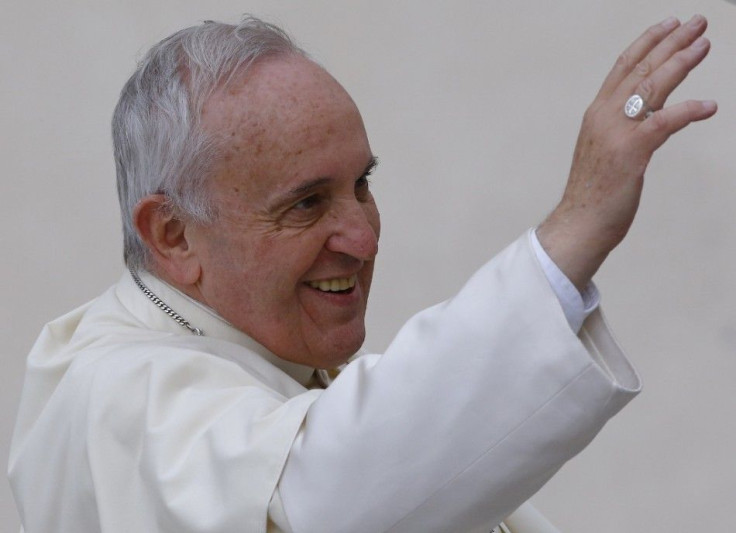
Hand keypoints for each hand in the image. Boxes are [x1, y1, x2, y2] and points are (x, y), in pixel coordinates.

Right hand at [536, 15, 716, 290]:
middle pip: (640, 70)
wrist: (579, 223)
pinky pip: (664, 122)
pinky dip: (688, 110)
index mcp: (597, 115)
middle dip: (671, 43)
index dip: (647, 44)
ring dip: (680, 63)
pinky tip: (708, 106)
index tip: (669, 26)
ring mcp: (615, 133)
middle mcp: (603, 117)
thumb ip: (624, 128)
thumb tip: (650, 117)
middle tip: (697, 24)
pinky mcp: (630, 153)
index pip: (623, 68)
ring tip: (703, 45)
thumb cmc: (593, 193)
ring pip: (651, 88)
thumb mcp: (606, 150)